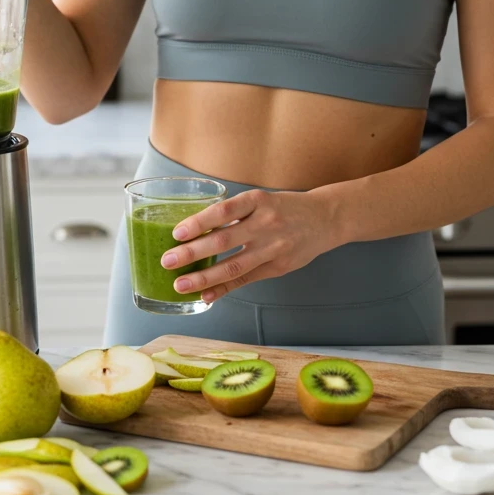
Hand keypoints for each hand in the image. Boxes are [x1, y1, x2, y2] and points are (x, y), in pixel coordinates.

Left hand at [161, 189, 339, 304]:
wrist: (325, 219)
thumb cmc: (283, 207)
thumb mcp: (260, 199)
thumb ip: (233, 213)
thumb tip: (194, 228)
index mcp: (257, 201)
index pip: (223, 211)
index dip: (198, 222)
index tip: (176, 233)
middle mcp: (266, 223)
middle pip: (223, 240)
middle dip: (192, 253)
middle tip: (167, 261)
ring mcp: (273, 247)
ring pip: (234, 265)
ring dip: (204, 277)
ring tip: (180, 285)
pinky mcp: (278, 266)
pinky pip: (246, 279)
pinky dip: (224, 288)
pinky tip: (205, 295)